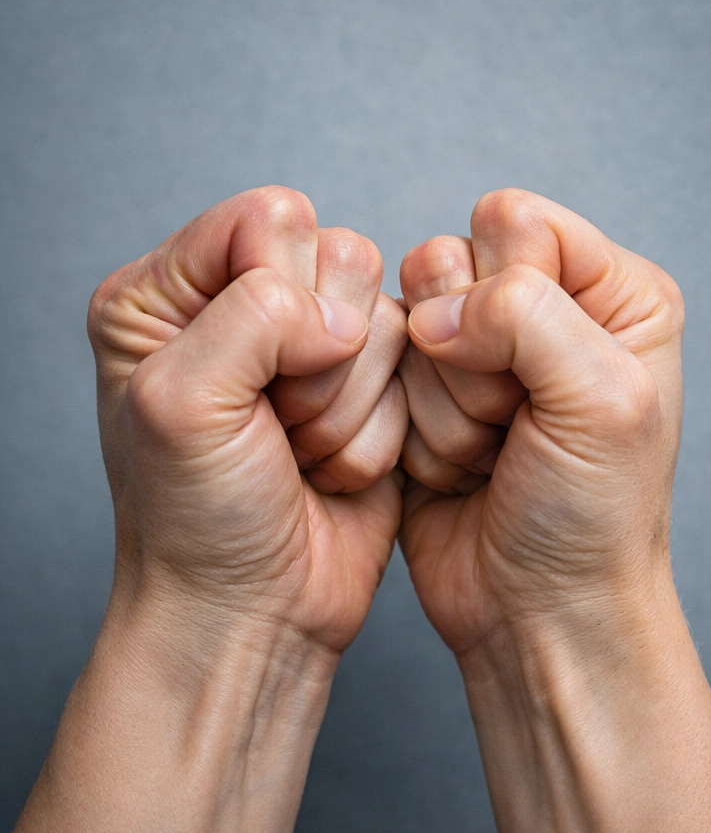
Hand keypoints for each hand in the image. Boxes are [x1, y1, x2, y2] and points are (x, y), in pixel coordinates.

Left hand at [0, 188, 409, 832]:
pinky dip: (385, 428)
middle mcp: (241, 307)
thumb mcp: (182, 404)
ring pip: (387, 316)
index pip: (266, 221)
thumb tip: (338, 310)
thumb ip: (250, 316)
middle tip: (277, 421)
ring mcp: (312, 348)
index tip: (252, 374)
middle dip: (324, 354)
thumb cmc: (198, 522)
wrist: (256, 611)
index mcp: (169, 292)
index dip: (282, 290)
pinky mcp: (372, 388)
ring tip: (304, 450)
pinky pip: (419, 369)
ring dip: (354, 401)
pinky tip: (338, 467)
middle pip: (341, 257)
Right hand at [395, 188, 682, 651]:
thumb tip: (440, 308)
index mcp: (617, 291)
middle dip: (469, 354)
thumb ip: (530, 315)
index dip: (505, 292)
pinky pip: (379, 368)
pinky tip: (457, 467)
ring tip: (492, 449)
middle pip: (449, 259)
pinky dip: (409, 425)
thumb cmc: (591, 517)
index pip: (517, 221)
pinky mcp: (430, 392)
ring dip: (438, 398)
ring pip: (408, 315)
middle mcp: (554, 307)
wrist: (538, 611)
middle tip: (516, 421)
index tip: (541, 376)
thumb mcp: (602, 401)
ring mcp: (487, 350)